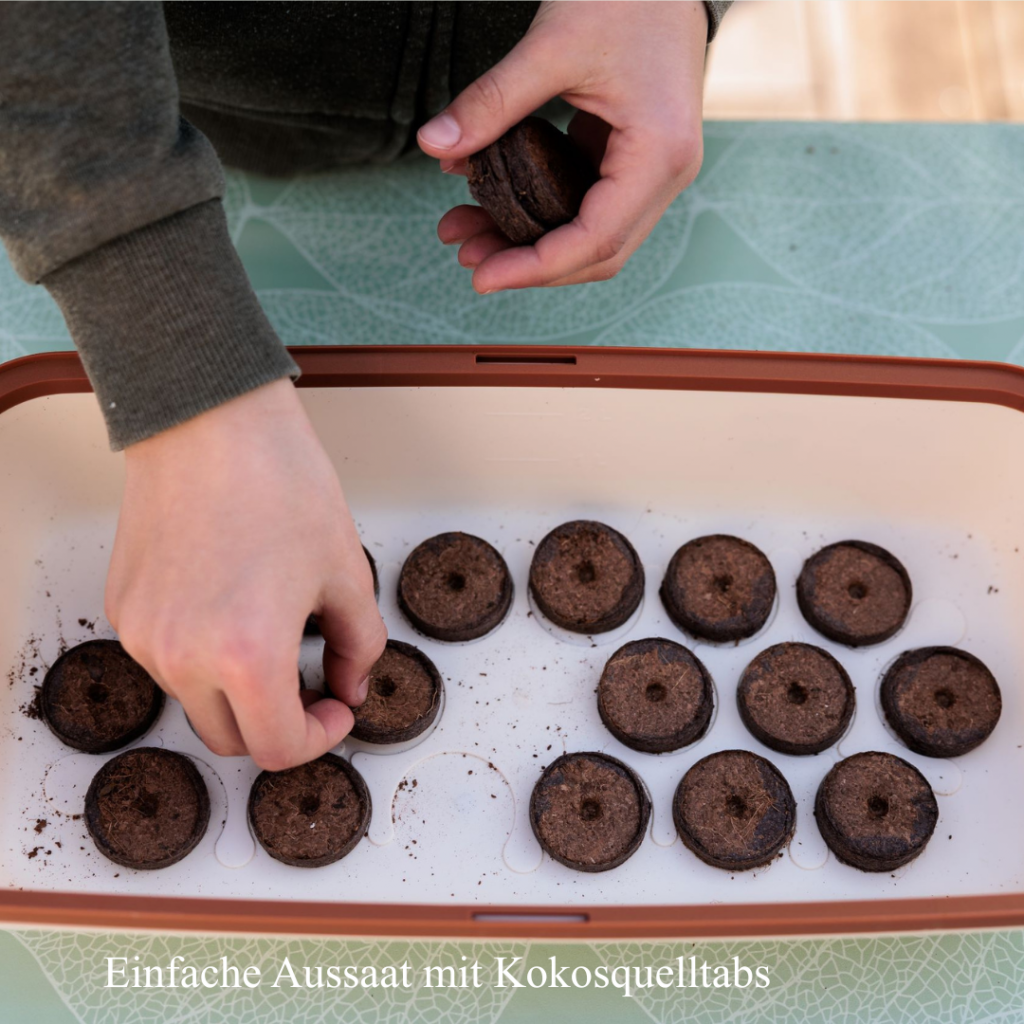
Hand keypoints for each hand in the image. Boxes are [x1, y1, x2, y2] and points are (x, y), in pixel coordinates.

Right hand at [105, 379, 386, 769]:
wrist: (210, 422)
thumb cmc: (278, 481)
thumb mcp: (345, 571)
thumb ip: (359, 645)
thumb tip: (352, 684)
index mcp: (247, 653)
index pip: (278, 748)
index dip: (319, 738)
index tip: (334, 708)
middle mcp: (184, 656)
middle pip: (232, 738)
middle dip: (279, 723)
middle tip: (310, 683)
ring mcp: (145, 635)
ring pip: (198, 701)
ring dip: (239, 689)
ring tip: (271, 628)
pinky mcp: (124, 610)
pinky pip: (168, 659)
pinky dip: (203, 654)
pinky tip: (231, 605)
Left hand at [417, 0, 706, 291]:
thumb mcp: (552, 45)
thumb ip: (492, 101)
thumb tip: (435, 144)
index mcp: (658, 155)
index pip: (595, 240)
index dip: (534, 268)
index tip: (481, 277)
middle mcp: (665, 175)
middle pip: (597, 253)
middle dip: (529, 264)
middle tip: (467, 257)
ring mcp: (653, 172)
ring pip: (593, 237)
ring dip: (533, 244)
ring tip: (470, 234)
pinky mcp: (634, 161)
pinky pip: (589, 207)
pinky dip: (544, 215)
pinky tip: (498, 204)